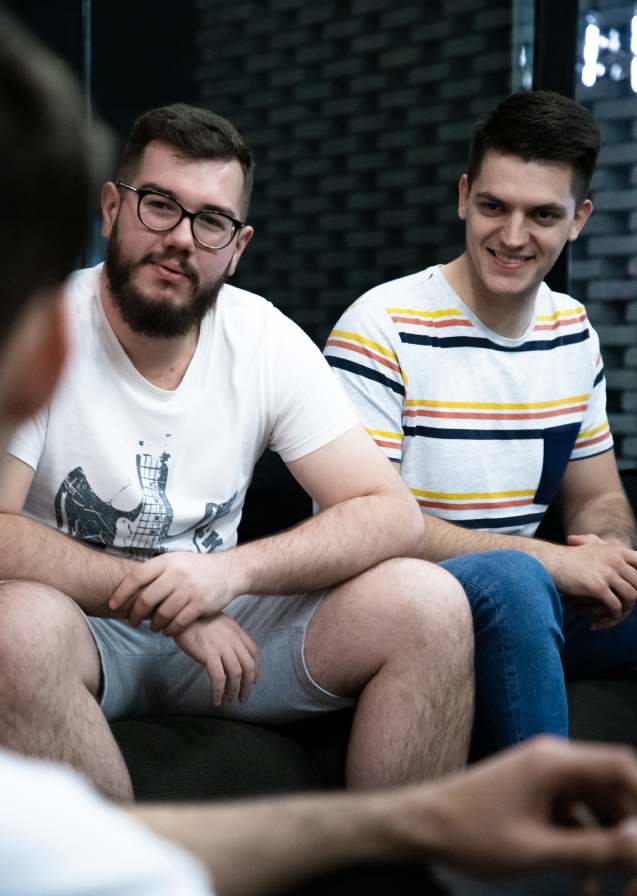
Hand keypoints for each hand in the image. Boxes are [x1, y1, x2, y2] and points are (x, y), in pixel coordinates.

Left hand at [109, 552, 236, 635]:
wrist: (227, 571)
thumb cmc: (196, 568)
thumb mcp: (175, 561)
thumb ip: (156, 572)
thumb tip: (128, 587)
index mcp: (166, 562)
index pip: (136, 578)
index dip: (121, 593)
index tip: (112, 605)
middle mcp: (176, 574)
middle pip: (146, 599)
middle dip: (135, 615)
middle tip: (132, 622)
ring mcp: (188, 590)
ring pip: (161, 614)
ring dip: (153, 625)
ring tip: (152, 627)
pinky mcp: (199, 604)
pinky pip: (178, 623)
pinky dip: (170, 630)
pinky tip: (168, 630)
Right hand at [174, 613, 259, 706]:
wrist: (181, 613)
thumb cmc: (195, 619)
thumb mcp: (218, 625)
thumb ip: (226, 639)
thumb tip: (225, 658)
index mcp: (236, 631)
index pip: (253, 652)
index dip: (256, 669)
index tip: (253, 681)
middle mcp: (233, 639)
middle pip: (248, 666)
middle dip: (247, 685)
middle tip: (243, 698)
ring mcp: (222, 646)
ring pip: (236, 674)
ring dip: (233, 691)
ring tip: (228, 702)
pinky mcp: (209, 654)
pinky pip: (219, 677)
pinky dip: (219, 691)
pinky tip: (216, 700)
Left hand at [399, 737, 636, 882]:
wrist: (419, 825)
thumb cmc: (471, 834)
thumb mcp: (538, 850)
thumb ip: (596, 849)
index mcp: (555, 762)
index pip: (622, 767)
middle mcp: (552, 760)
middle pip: (613, 788)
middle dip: (629, 831)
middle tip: (631, 874)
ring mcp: (542, 776)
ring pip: (595, 806)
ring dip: (606, 845)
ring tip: (611, 887)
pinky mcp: (533, 793)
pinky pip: (573, 814)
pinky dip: (582, 845)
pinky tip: (581, 885)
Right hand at [548, 535, 636, 630]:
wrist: (550, 562)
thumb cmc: (568, 557)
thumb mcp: (591, 546)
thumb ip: (606, 547)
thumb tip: (621, 555)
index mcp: (616, 549)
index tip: (634, 588)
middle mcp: (615, 560)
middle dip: (635, 597)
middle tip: (626, 605)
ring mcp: (607, 573)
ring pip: (631, 596)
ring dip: (625, 609)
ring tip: (615, 615)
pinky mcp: (598, 587)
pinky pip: (615, 606)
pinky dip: (613, 616)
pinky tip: (601, 620)